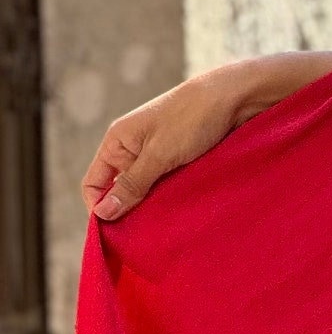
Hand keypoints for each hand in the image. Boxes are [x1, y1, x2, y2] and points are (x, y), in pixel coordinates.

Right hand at [80, 54, 331, 220]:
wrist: (235, 97)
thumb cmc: (193, 120)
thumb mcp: (159, 156)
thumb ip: (132, 185)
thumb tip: (103, 213)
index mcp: (117, 142)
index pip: (94, 183)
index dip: (101, 208)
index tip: (118, 234)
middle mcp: (133, 148)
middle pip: (120, 190)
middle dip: (130, 212)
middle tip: (146, 237)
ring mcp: (158, 153)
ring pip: (146, 190)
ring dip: (154, 207)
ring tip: (166, 228)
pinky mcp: (180, 158)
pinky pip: (168, 185)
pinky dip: (172, 198)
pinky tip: (182, 213)